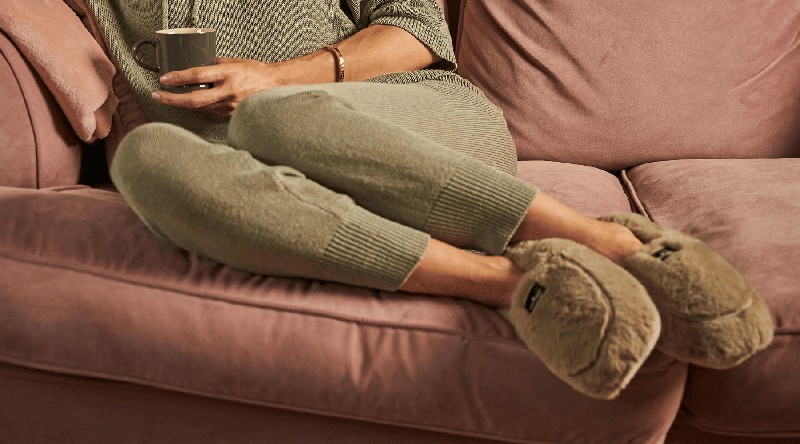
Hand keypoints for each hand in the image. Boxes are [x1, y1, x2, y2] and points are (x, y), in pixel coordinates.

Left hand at [152, 58, 280, 115]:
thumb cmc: (256, 72)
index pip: (197, 75)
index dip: (178, 78)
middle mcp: (227, 91)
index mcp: (227, 74)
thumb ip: (215, 66)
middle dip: (172, 99)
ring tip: (171, 98)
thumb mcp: (234, 62)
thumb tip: (199, 69)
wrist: (275, 86)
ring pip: (200, 107)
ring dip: (183, 103)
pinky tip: (194, 102)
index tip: (164, 79)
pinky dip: (200, 106)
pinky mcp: (231, 114)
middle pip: (193, 99)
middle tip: (157, 96)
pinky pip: (210, 111)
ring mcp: (229, 106)